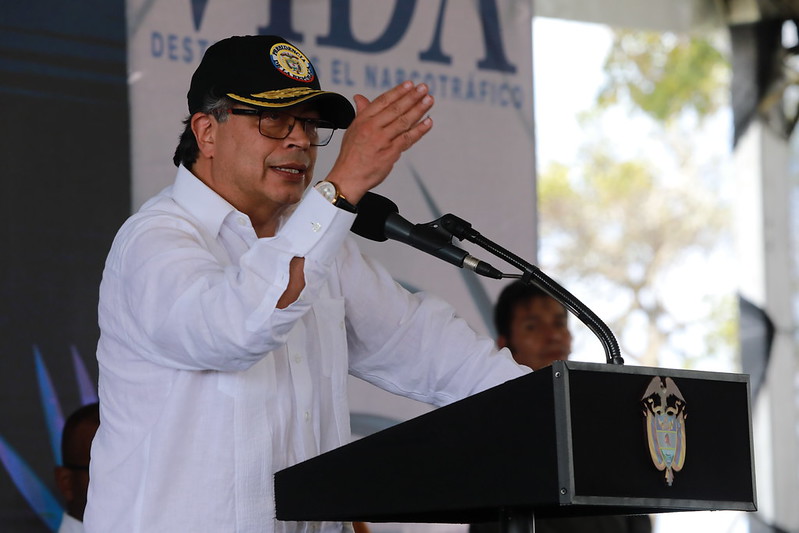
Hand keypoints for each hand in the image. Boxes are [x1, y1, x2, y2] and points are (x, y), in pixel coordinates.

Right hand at [326, 81, 433, 203]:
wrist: (348, 178)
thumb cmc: (350, 156)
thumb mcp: (352, 130)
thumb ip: (361, 113)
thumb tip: (360, 98)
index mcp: (362, 120)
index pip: (383, 101)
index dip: (398, 91)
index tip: (410, 84)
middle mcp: (372, 128)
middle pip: (395, 109)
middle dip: (412, 97)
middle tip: (423, 88)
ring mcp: (382, 140)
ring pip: (403, 121)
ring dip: (418, 109)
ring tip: (429, 100)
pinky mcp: (390, 153)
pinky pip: (408, 138)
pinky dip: (419, 130)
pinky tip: (428, 122)